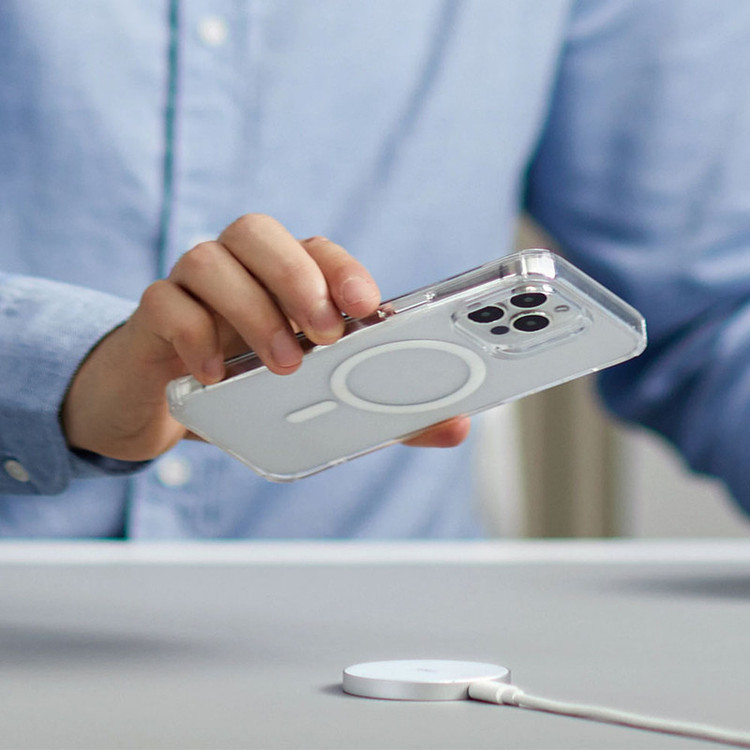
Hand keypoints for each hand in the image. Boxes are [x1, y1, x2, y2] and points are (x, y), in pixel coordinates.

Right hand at [61, 214, 469, 462]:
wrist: (166, 403)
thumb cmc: (250, 388)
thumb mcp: (319, 400)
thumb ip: (384, 412)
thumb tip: (454, 427)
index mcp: (284, 281)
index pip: (316, 249)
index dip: (341, 268)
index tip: (364, 305)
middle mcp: (238, 270)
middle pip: (258, 232)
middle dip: (296, 278)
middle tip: (323, 336)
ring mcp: (191, 287)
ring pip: (209, 258)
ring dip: (251, 309)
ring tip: (279, 364)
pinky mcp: (151, 315)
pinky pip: (163, 302)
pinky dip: (192, 333)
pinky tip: (213, 375)